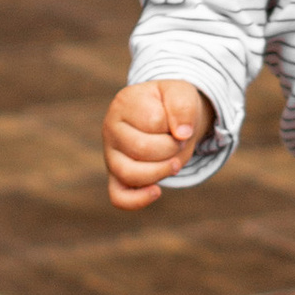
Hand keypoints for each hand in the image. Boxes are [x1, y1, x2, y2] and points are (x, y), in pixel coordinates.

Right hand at [103, 77, 211, 209]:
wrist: (168, 115)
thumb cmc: (171, 104)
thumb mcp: (181, 93)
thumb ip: (183, 107)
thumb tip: (182, 135)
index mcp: (124, 103)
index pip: (153, 121)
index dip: (175, 125)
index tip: (180, 121)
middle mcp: (110, 129)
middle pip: (141, 149)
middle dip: (171, 148)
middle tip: (180, 142)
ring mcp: (111, 155)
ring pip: (129, 174)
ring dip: (161, 171)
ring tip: (175, 163)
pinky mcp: (115, 177)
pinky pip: (119, 197)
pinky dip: (138, 200)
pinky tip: (157, 191)